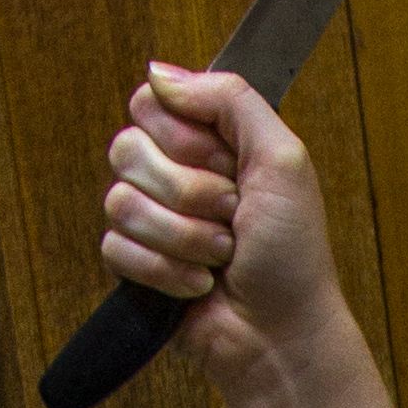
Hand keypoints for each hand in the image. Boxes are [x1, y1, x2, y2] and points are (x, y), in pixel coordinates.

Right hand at [100, 62, 349, 388]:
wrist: (283, 335)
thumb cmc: (292, 255)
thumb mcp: (282, 158)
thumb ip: (229, 99)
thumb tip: (160, 72)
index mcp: (207, 142)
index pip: (151, 102)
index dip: (185, 136)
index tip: (227, 165)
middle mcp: (172, 174)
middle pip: (127, 148)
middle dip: (188, 190)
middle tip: (231, 215)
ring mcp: (150, 221)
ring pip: (120, 201)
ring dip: (183, 236)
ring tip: (222, 255)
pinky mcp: (134, 267)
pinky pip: (115, 248)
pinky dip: (165, 271)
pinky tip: (199, 285)